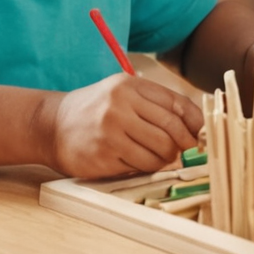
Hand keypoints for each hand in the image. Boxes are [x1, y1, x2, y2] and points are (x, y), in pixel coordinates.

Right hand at [44, 73, 203, 177]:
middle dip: (183, 146)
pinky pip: (140, 167)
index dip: (195, 124)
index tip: (201, 136)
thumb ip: (157, 104)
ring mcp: (110, 132)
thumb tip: (198, 126)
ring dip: (165, 160)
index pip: (176, 105)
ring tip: (159, 158)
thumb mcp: (123, 93)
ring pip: (159, 153)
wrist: (52, 126)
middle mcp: (119, 105)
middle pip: (171, 131)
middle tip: (183, 152)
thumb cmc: (96, 110)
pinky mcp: (103, 156)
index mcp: (128, 85)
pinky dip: (146, 168)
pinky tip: (139, 163)